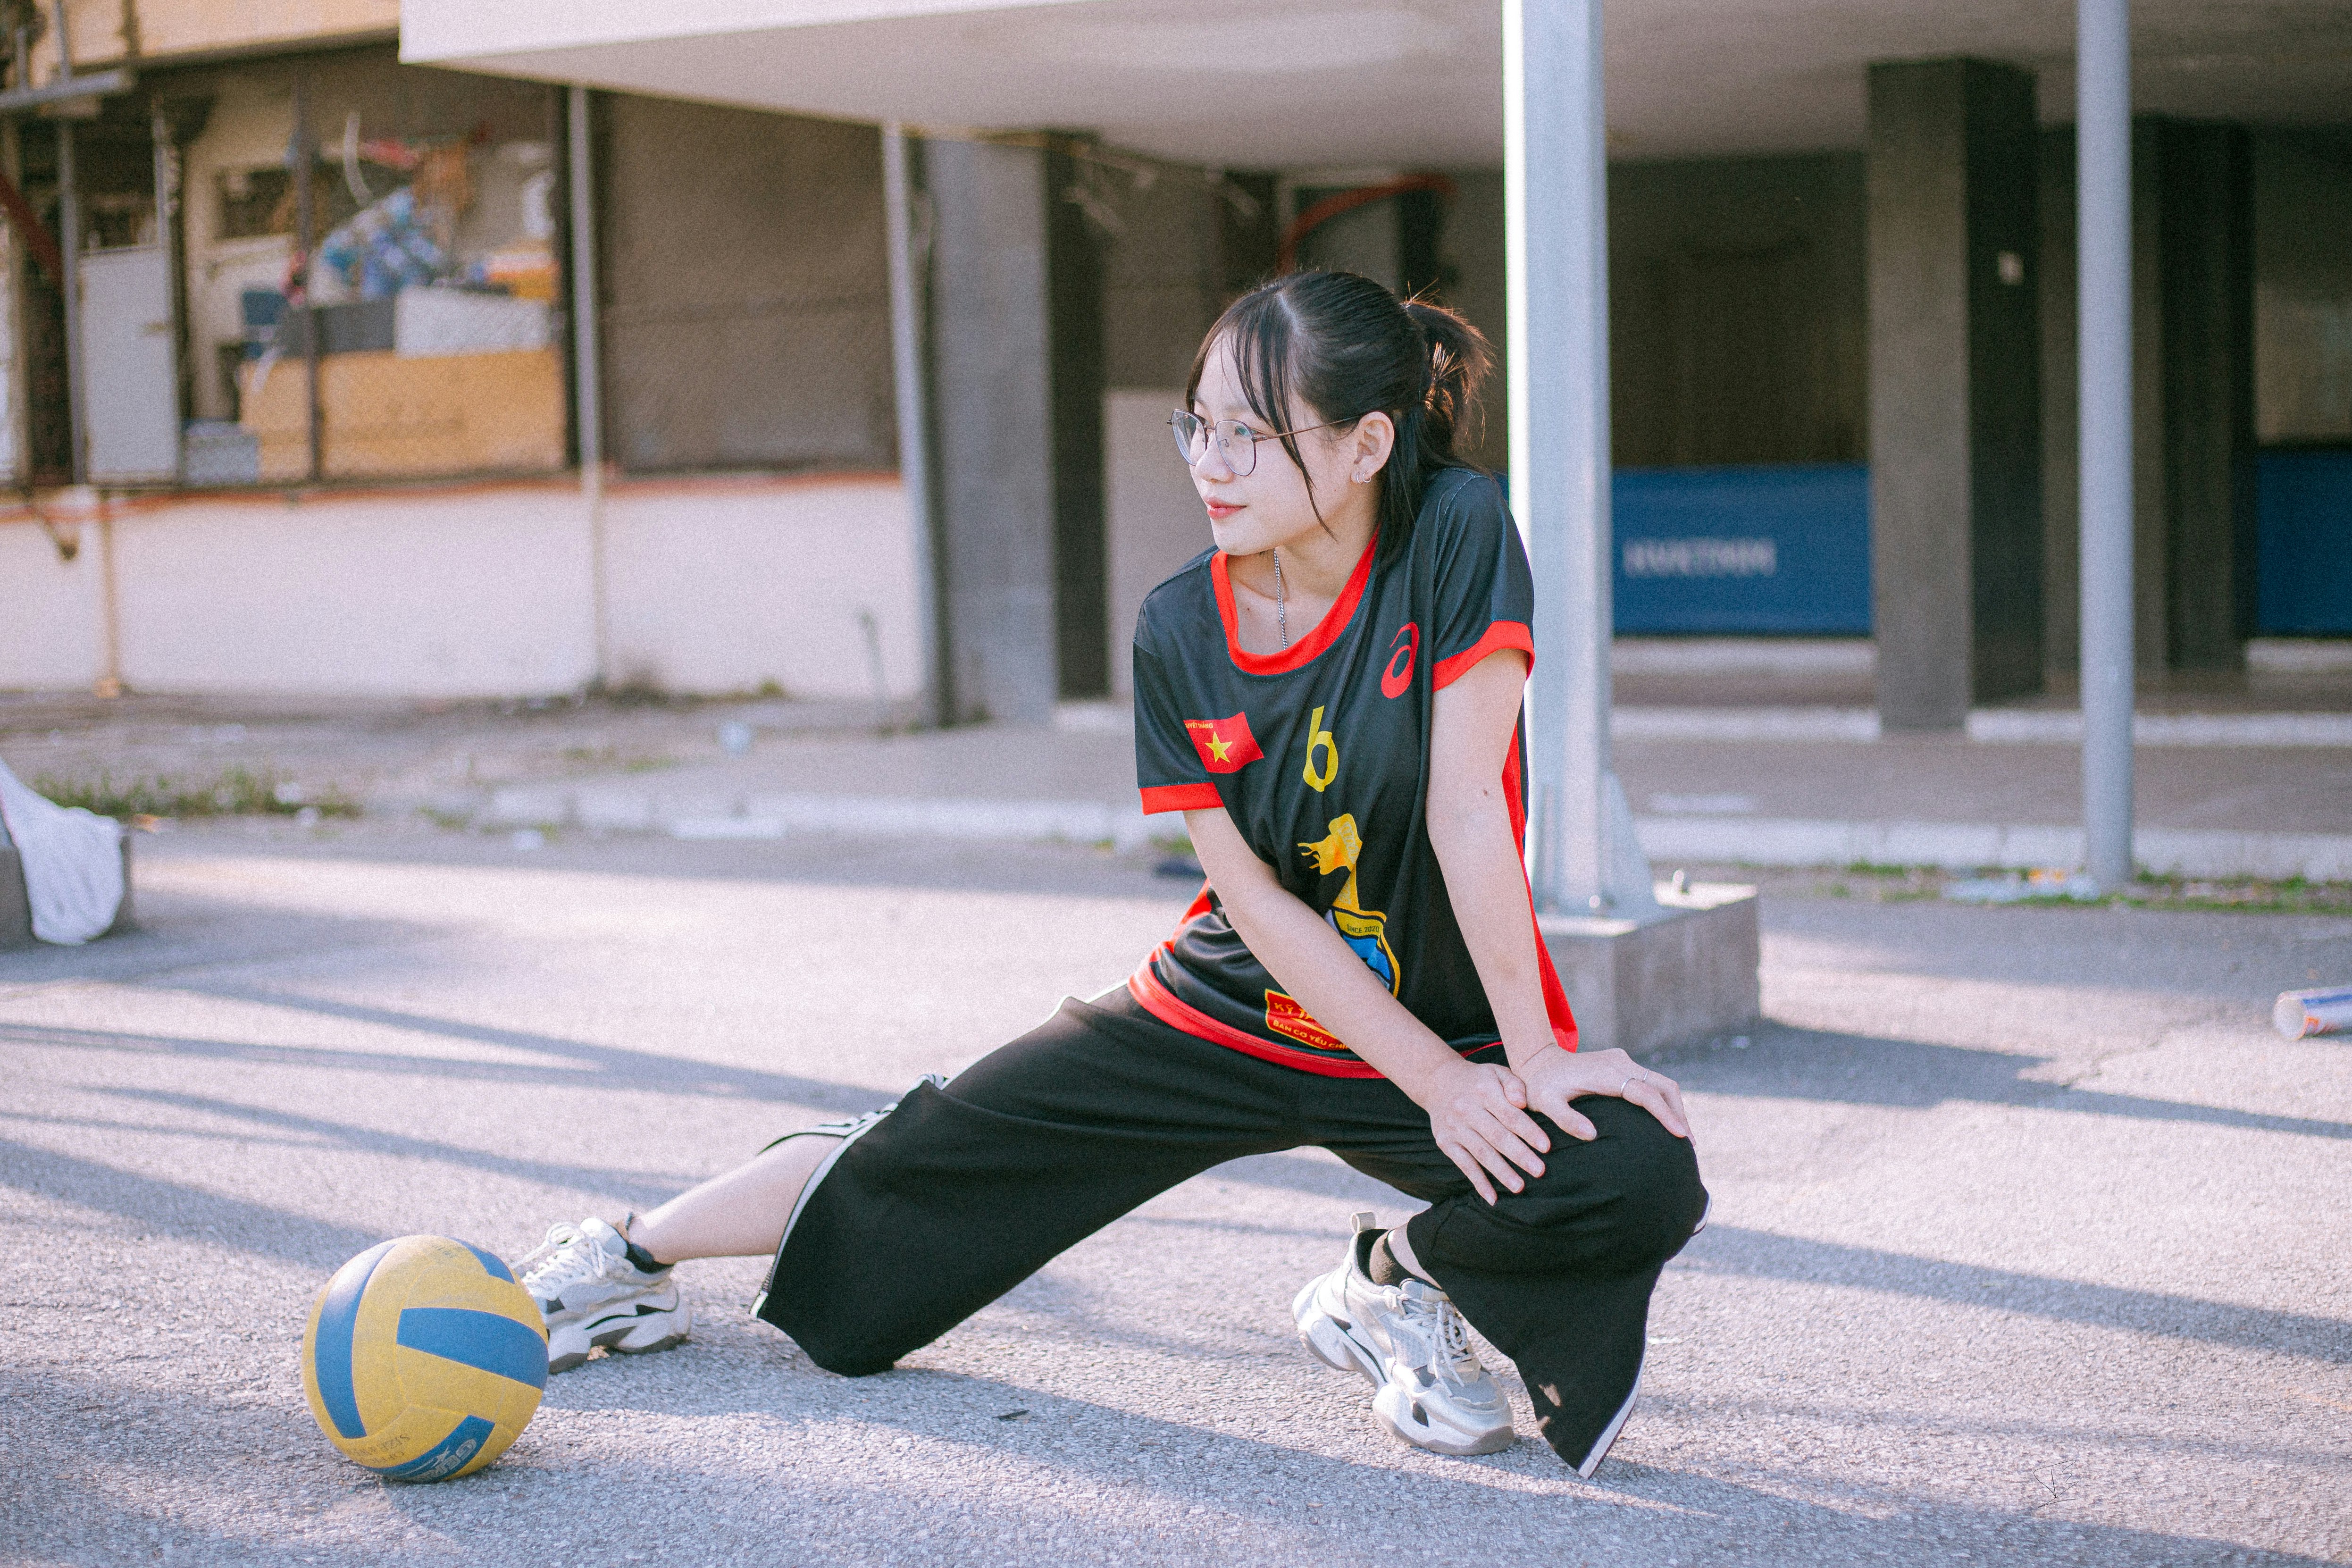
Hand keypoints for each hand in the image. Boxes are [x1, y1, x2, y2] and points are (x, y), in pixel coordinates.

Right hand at [1418, 1057, 1553, 1204]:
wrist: (1437, 1080)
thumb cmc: (1478, 1080)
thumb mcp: (1497, 1072)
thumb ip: (1515, 1084)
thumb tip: (1522, 1103)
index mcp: (1484, 1091)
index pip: (1510, 1115)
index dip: (1528, 1131)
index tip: (1546, 1147)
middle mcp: (1467, 1110)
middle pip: (1497, 1136)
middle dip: (1519, 1155)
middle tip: (1539, 1171)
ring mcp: (1455, 1128)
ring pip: (1481, 1153)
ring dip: (1501, 1172)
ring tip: (1519, 1187)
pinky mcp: (1445, 1142)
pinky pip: (1464, 1164)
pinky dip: (1478, 1182)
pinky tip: (1492, 1197)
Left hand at [1511, 1044, 1691, 1143]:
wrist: (1537, 1061)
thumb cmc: (1540, 1086)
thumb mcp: (1545, 1103)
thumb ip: (1565, 1119)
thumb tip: (1591, 1135)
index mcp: (1607, 1073)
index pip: (1646, 1094)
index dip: (1665, 1115)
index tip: (1680, 1136)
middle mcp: (1620, 1063)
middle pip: (1663, 1085)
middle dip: (1679, 1113)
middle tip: (1688, 1144)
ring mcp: (1622, 1062)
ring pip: (1660, 1083)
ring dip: (1674, 1107)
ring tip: (1682, 1137)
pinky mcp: (1622, 1065)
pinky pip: (1651, 1082)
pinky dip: (1663, 1101)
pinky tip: (1665, 1122)